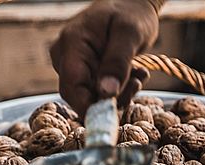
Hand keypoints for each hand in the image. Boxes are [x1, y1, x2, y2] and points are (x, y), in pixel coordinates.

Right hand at [49, 0, 161, 116]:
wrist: (132, 5)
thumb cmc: (130, 12)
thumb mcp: (129, 33)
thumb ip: (118, 61)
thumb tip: (107, 94)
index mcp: (71, 43)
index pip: (71, 86)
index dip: (89, 106)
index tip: (113, 114)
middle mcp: (66, 57)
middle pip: (80, 95)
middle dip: (110, 99)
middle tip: (136, 84)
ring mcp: (74, 66)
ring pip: (91, 97)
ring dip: (119, 94)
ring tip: (138, 75)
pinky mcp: (85, 73)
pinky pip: (98, 92)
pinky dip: (119, 89)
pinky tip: (134, 74)